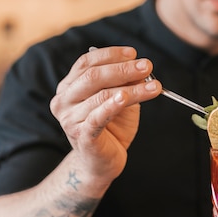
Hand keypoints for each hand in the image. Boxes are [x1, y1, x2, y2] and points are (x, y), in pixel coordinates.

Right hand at [50, 46, 160, 185]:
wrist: (102, 162)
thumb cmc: (111, 127)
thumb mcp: (121, 100)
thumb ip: (126, 83)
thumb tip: (141, 67)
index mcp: (69, 86)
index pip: (86, 63)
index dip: (110, 55)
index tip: (133, 54)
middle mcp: (64, 100)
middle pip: (92, 76)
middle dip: (123, 69)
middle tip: (147, 66)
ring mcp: (70, 119)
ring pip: (101, 95)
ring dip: (132, 89)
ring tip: (154, 87)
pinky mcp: (82, 136)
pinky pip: (98, 116)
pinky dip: (112, 105)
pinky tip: (125, 97)